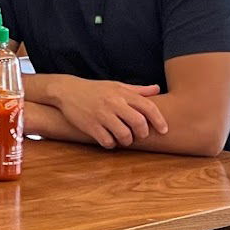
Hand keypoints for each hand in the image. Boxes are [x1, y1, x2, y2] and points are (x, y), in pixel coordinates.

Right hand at [48, 76, 166, 148]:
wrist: (66, 90)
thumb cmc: (95, 89)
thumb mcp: (116, 85)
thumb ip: (137, 90)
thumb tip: (157, 89)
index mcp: (121, 93)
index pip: (148, 107)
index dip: (159, 120)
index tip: (164, 130)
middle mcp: (113, 103)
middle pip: (138, 123)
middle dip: (142, 133)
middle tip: (140, 135)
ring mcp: (101, 115)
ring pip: (124, 135)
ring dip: (127, 140)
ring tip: (124, 138)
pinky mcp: (90, 126)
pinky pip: (107, 141)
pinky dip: (111, 144)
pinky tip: (109, 139)